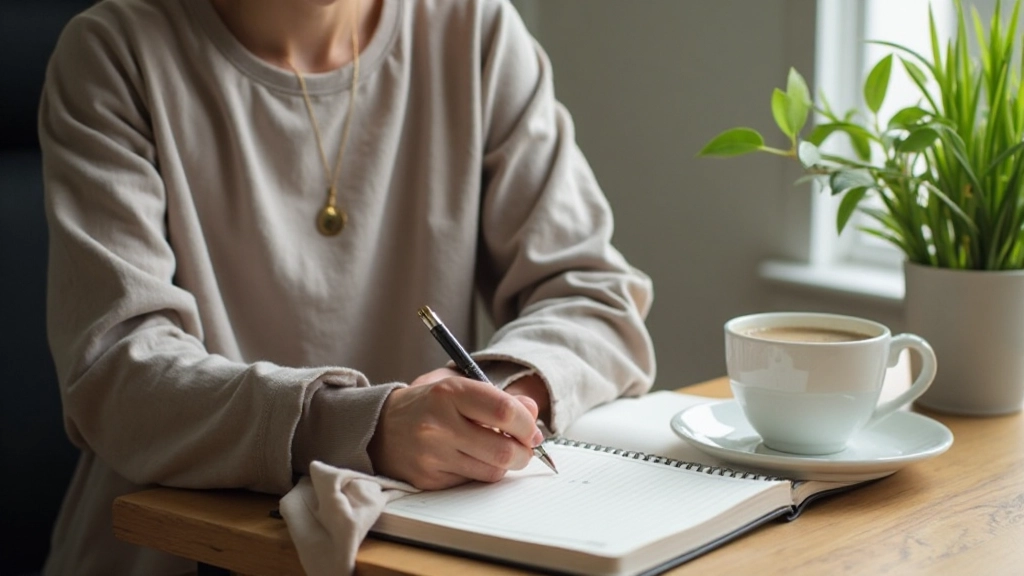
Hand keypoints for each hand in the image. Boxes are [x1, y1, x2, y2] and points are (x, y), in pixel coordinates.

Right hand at [368, 374, 543, 489]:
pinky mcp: (428, 479)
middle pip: (504, 450)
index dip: (528, 425)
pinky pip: (472, 483)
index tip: (532, 430)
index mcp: (448, 393)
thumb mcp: (459, 386)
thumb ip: (498, 397)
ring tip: (498, 451)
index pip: (504, 412)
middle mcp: (438, 424)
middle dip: (525, 452)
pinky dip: (480, 473)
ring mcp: (432, 455)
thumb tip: (532, 413)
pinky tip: (471, 459)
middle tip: (525, 447)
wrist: (379, 427)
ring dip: (505, 464)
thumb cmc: (428, 404)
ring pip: (492, 471)